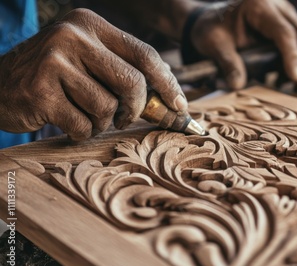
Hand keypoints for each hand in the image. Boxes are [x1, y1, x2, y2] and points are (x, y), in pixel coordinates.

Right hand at [0, 8, 186, 140]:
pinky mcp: (39, 92)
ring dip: (102, 122)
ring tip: (84, 115)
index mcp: (90, 24)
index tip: (179, 104)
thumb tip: (171, 98)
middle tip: (124, 118)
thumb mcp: (87, 59)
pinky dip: (81, 132)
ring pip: (108, 108)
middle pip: (132, 82)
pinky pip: (83, 125)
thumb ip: (123, 70)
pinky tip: (65, 122)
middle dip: (135, 109)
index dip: (167, 83)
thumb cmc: (54, 77)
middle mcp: (72, 36)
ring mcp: (53, 62)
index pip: (144, 53)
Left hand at [190, 0, 296, 94]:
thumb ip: (227, 63)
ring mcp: (286, 17)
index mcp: (259, 5)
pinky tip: (292, 84)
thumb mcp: (214, 44)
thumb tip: (237, 85)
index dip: (292, 55)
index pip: (284, 32)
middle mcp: (279, 7)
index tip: (295, 77)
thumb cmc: (212, 29)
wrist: (211, 21)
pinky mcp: (289, 29)